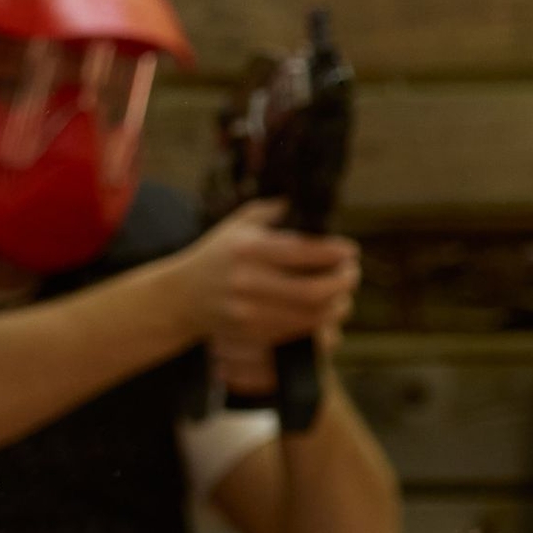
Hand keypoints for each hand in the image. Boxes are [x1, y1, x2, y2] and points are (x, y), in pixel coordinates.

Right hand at [166, 200, 358, 372]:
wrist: (180, 297)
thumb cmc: (217, 255)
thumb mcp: (239, 223)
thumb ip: (274, 210)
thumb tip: (311, 200)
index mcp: (248, 249)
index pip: (304, 252)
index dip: (336, 253)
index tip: (349, 251)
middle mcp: (246, 281)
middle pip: (313, 290)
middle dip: (343, 282)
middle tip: (351, 274)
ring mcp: (246, 311)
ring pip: (310, 316)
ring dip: (336, 305)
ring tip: (341, 294)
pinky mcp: (249, 333)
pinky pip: (296, 331)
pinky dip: (317, 323)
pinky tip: (323, 310)